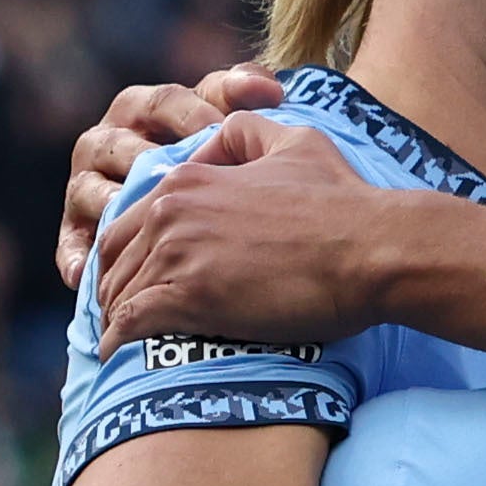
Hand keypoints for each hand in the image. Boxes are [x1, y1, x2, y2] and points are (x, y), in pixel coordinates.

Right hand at [59, 64, 281, 287]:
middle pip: (120, 144)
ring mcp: (88, 184)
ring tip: (134, 223)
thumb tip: (267, 89)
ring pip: (90, 190)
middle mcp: (110, 141)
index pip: (165, 103)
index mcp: (146, 109)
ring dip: (110, 204)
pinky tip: (85, 272)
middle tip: (179, 179)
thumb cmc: (217, 163)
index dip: (194, 115)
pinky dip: (75, 255)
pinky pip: (72, 241)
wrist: (196, 215)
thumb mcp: (228, 124)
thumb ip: (242, 98)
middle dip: (149, 159)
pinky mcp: (77, 227)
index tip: (223, 129)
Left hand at [94, 118, 409, 351]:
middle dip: (114, 283)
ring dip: (116, 315)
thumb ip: (251, 132)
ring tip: (124, 338)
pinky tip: (118, 353)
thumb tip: (223, 135)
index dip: (128, 249)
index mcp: (189, 179)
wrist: (372, 250)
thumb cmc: (344, 201)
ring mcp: (177, 254)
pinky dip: (118, 339)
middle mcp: (171, 211)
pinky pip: (131, 322)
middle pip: (115, 255)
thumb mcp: (296, 142)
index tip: (136, 273)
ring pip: (119, 290)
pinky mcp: (190, 297)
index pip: (131, 218)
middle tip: (124, 310)